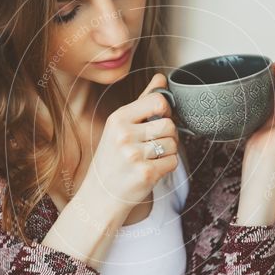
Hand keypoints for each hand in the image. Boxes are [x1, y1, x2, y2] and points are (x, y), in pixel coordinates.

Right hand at [82, 73, 179, 211]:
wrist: (101, 196)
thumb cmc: (112, 160)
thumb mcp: (120, 127)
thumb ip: (142, 101)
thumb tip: (161, 78)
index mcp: (118, 119)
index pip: (158, 101)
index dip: (165, 110)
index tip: (159, 118)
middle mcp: (124, 135)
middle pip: (169, 124)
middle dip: (168, 134)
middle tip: (154, 143)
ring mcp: (135, 155)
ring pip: (173, 143)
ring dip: (168, 151)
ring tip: (151, 157)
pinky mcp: (146, 173)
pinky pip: (173, 161)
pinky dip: (168, 165)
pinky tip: (152, 168)